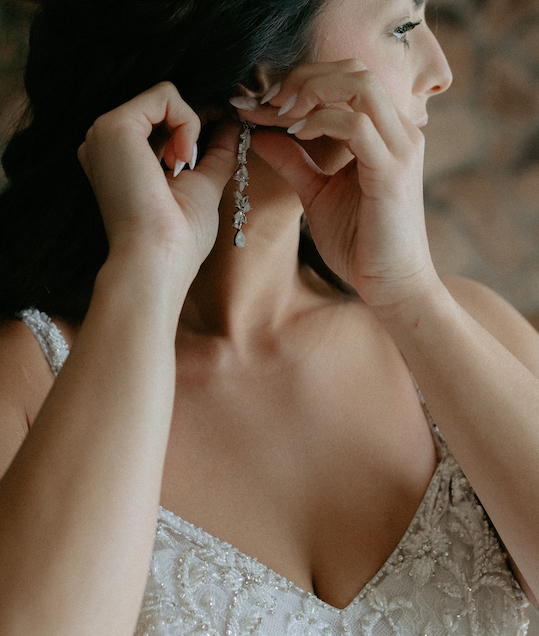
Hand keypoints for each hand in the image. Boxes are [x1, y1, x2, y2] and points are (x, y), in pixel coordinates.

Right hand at [78, 82, 237, 277]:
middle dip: (191, 129)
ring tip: (182, 166)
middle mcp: (106, 144)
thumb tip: (232, 124)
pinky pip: (165, 95)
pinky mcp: (114, 126)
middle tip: (190, 165)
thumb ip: (216, 153)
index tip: (210, 145)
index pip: (160, 124)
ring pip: (165, 98)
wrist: (157, 259)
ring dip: (189, 128)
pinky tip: (180, 157)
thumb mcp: (202, 185)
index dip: (190, 129)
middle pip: (162, 109)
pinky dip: (187, 122)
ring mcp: (105, 133)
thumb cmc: (178, 238)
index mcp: (120, 159)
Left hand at [232, 60, 439, 307]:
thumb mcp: (316, 193)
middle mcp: (399, 131)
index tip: (260, 101)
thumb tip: (260, 134)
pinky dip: (321, 120)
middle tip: (268, 102)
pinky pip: (356, 125)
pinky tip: (296, 133)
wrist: (390, 283)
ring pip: (359, 86)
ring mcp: (400, 148)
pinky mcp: (391, 171)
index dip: (302, 82)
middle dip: (304, 78)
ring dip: (311, 92)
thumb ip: (293, 160)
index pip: (347, 80)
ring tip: (279, 114)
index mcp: (385, 133)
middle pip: (354, 71)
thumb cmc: (359, 242)